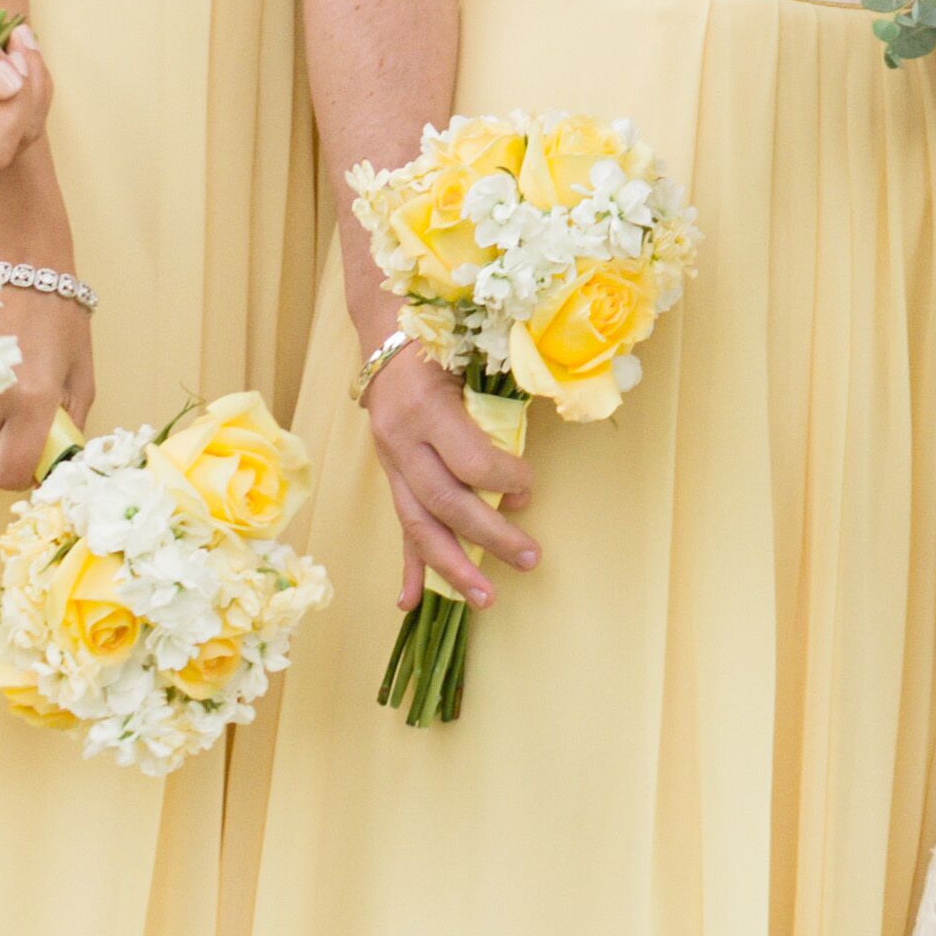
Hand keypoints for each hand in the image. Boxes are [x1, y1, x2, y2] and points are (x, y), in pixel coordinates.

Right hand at [0, 287, 92, 489]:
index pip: (11, 474)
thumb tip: (61, 461)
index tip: (38, 463)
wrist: (20, 261)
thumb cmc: (59, 314)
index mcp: (33, 402)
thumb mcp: (81, 372)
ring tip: (11, 417)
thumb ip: (71, 423)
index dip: (24, 478)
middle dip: (3, 466)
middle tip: (25, 443)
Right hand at [360, 337, 538, 609]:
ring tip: (484, 600)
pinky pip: (400, 525)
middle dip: (488, 538)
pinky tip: (410, 603)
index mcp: (424, 406)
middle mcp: (401, 440)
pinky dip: (408, 566)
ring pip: (418, 525)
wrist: (385, 332)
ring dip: (451, 568)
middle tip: (530, 558)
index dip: (505, 481)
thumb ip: (503, 390)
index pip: (468, 461)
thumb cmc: (442, 336)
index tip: (530, 486)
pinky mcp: (389, 475)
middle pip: (444, 503)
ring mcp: (390, 462)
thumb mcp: (474, 350)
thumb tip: (551, 422)